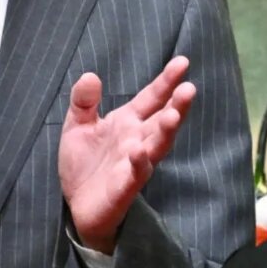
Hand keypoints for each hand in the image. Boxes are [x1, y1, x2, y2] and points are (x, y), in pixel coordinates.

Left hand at [58, 56, 194, 252]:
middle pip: (162, 120)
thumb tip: (90, 75)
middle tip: (190, 88)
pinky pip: (135, 173)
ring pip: (156, 146)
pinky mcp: (125, 186)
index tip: (183, 62)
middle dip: (176, 105)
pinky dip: (139, 162)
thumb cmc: (84, 164)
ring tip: (173, 115)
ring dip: (166, 131)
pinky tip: (139, 151)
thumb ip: (84, 102)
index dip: (166, 81)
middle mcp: (137, 140)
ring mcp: (134, 163)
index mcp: (128, 122)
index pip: (152, 98)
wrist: (76, 205)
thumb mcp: (77, 126)